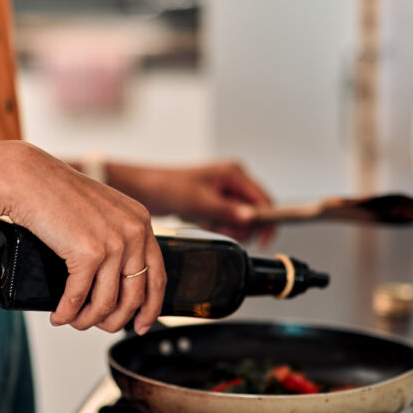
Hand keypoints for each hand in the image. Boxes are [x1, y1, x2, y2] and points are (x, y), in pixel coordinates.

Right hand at [0, 142, 165, 333]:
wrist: (27, 178)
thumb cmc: (56, 193)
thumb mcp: (101, 212)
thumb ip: (117, 238)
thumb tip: (116, 281)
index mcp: (140, 222)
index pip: (157, 275)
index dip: (151, 307)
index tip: (142, 324)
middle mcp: (133, 232)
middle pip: (134, 296)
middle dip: (115, 320)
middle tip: (100, 327)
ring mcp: (113, 243)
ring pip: (107, 303)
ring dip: (88, 320)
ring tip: (74, 321)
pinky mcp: (88, 254)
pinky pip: (79, 298)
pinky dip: (67, 312)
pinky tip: (59, 316)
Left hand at [106, 161, 275, 244]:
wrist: (146, 190)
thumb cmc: (168, 187)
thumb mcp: (200, 202)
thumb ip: (227, 211)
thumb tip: (251, 218)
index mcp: (234, 173)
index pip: (263, 199)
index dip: (266, 220)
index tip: (264, 239)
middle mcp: (233, 180)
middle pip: (254, 211)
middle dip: (241, 225)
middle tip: (221, 227)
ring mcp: (225, 191)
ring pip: (241, 218)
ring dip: (228, 227)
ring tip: (208, 222)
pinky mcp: (216, 202)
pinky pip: (227, 220)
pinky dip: (218, 225)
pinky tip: (203, 221)